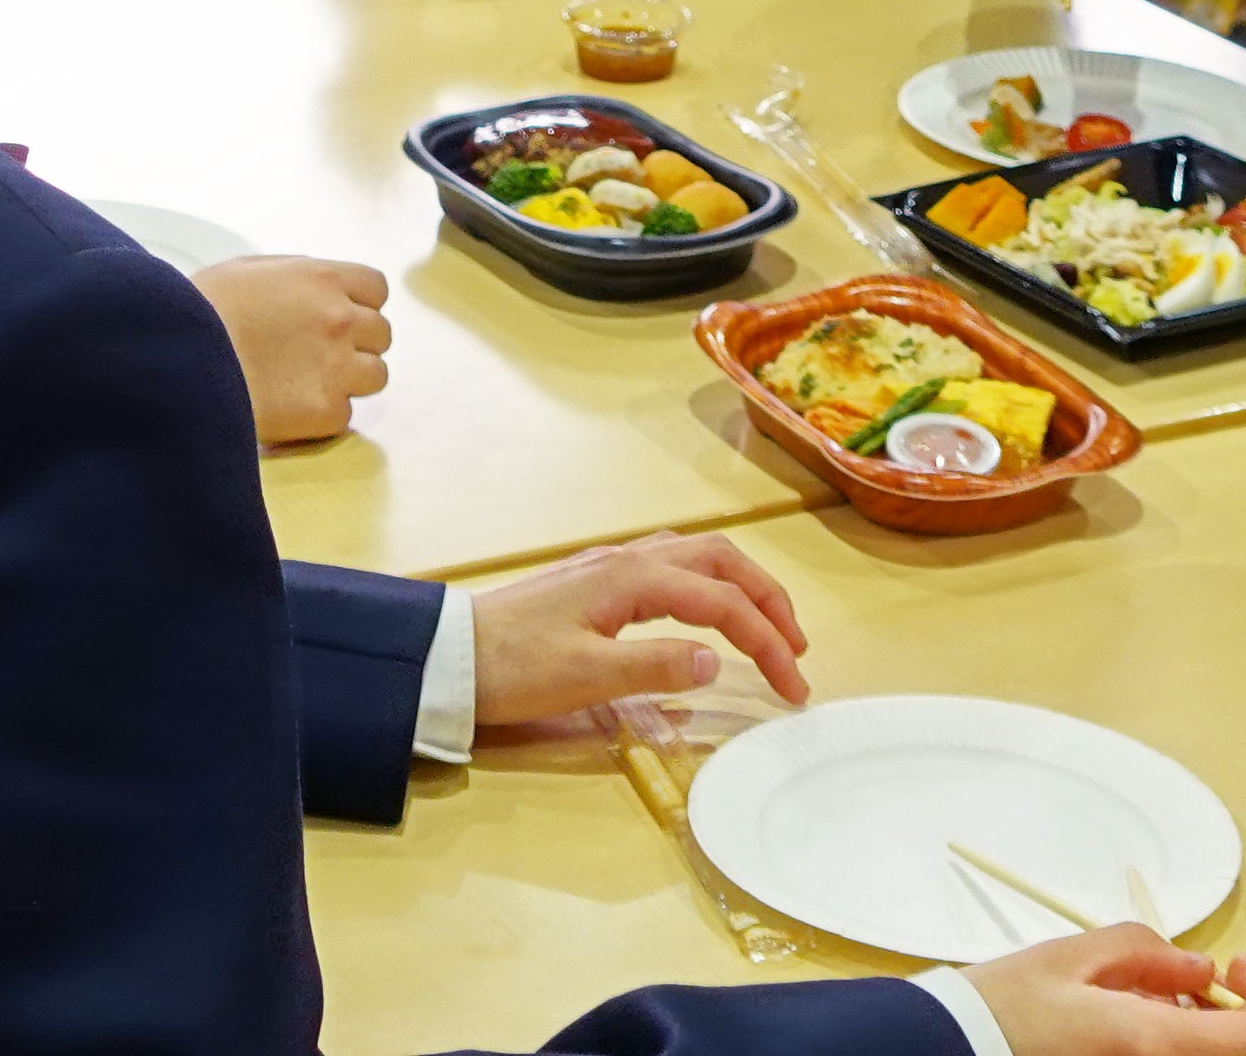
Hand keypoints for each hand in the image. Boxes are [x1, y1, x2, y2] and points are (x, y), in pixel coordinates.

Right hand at [189, 254, 392, 444]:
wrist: (176, 363)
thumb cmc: (199, 312)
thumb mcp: (246, 271)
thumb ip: (294, 276)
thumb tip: (316, 289)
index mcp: (321, 278)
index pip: (375, 289)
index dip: (358, 304)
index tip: (339, 318)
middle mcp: (339, 319)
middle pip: (380, 334)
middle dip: (356, 343)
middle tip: (319, 355)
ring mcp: (337, 366)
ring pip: (374, 375)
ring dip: (349, 380)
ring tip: (308, 384)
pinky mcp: (325, 411)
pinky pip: (345, 414)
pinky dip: (322, 415)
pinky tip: (289, 407)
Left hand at [468, 531, 814, 720]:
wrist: (447, 655)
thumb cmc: (512, 668)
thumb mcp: (584, 677)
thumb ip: (654, 667)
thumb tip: (716, 662)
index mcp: (632, 579)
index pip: (723, 603)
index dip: (767, 642)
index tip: (793, 687)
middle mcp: (627, 560)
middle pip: (721, 561)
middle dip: (768, 599)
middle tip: (797, 648)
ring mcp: (610, 567)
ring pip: (698, 557)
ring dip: (741, 587)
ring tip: (767, 629)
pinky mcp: (596, 583)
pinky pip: (673, 568)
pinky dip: (709, 586)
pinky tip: (707, 616)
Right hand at [963, 927, 1245, 1055]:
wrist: (957, 1052)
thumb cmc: (1003, 1012)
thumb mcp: (1074, 957)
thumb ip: (1148, 954)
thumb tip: (1200, 970)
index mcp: (1151, 1045)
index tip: (1239, 968)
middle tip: (1216, 986)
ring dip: (1218, 1038)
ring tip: (1165, 1004)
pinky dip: (1187, 1052)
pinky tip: (1146, 1029)